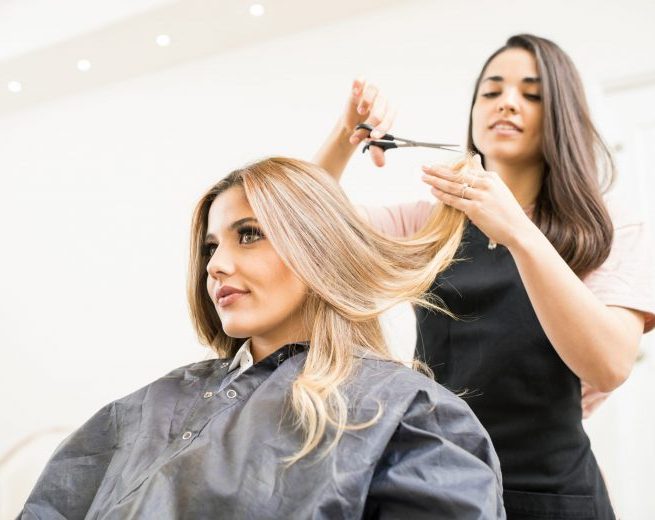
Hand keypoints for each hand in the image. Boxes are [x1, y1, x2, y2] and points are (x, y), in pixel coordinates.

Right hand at [342, 78, 395, 166]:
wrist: (353, 120)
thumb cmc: (366, 130)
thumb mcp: (370, 142)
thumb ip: (376, 151)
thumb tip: (380, 165)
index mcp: (389, 112)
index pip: (389, 118)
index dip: (381, 128)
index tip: (372, 138)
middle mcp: (382, 100)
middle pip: (380, 108)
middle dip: (368, 125)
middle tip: (357, 136)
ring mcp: (372, 91)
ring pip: (374, 90)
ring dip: (367, 102)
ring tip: (360, 112)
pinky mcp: (360, 84)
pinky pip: (361, 79)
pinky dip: (358, 84)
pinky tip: (355, 93)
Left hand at [420, 155, 534, 247]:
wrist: (518, 230)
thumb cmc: (506, 211)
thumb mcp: (497, 188)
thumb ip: (483, 174)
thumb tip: (474, 158)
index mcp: (491, 177)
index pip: (464, 170)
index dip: (447, 169)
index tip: (434, 167)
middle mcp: (486, 184)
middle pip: (456, 175)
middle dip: (437, 171)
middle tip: (424, 167)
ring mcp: (480, 196)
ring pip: (453, 186)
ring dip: (436, 181)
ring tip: (424, 178)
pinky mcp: (476, 209)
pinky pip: (455, 200)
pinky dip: (442, 195)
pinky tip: (433, 191)